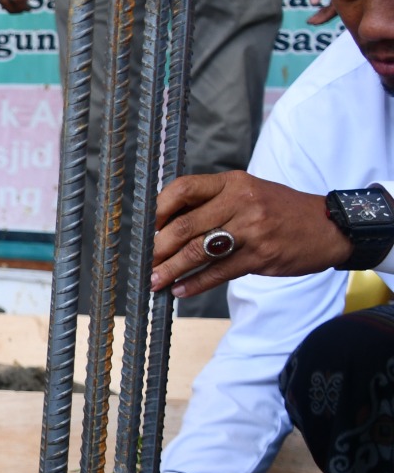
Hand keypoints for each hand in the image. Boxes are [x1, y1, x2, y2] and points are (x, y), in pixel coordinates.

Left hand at [149, 171, 351, 298]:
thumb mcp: (248, 192)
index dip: (157, 210)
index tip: (144, 228)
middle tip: (142, 262)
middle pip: (184, 225)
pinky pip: (219, 272)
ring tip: (154, 280)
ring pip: (198, 252)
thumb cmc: (280, 210)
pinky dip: (195, 283)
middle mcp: (240, 202)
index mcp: (232, 182)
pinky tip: (180, 290)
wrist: (331, 227)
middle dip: (157, 248)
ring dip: (170, 269)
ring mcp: (251, 229)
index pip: (183, 189)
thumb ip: (211, 202)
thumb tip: (165, 224)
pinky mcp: (261, 256)